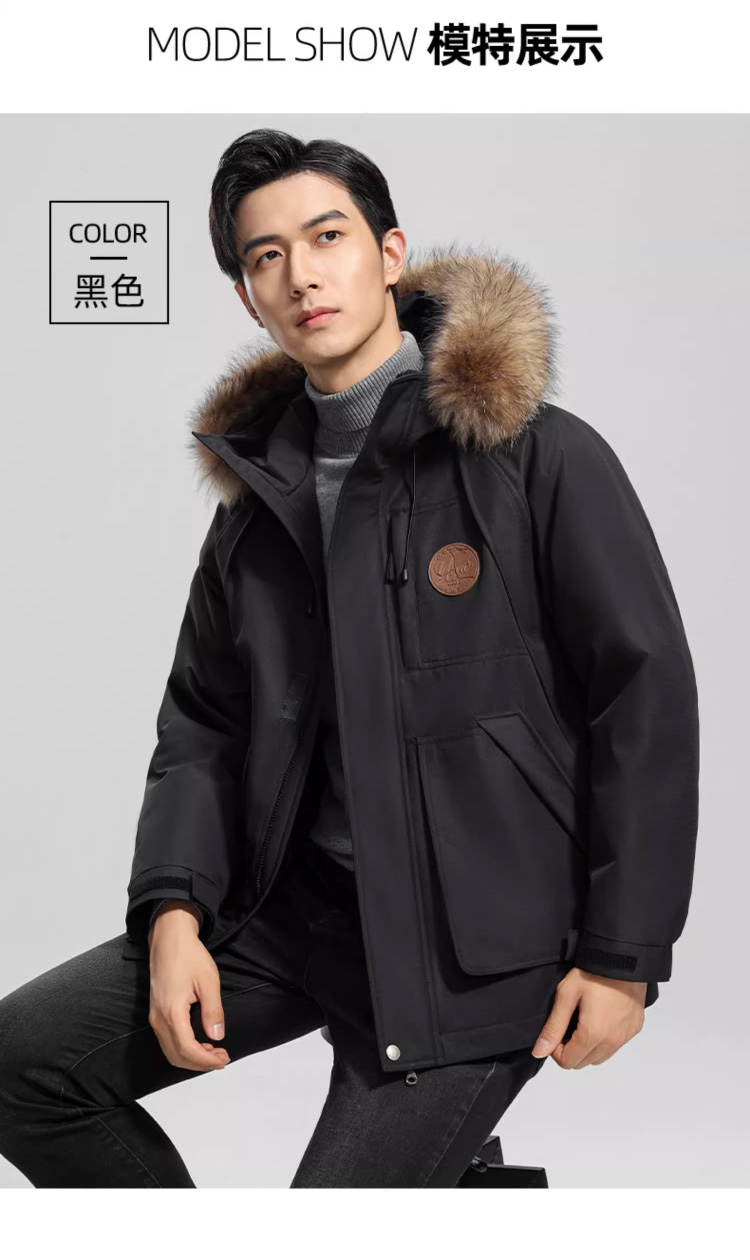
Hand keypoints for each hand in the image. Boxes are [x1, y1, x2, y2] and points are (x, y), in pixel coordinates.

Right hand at [147, 901, 230, 1071]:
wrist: (169, 938)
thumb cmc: (188, 955)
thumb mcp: (208, 981)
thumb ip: (213, 1011)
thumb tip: (217, 1036)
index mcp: (171, 1011)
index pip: (187, 1049)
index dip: (206, 1060)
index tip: (223, 1060)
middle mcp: (158, 1018)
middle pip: (176, 1056)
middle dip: (200, 1063)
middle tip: (222, 1058)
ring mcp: (154, 1016)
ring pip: (170, 1051)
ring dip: (192, 1057)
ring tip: (214, 1052)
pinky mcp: (155, 1012)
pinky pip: (167, 1041)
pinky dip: (183, 1049)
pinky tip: (199, 1042)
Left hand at [531, 967, 646, 1068]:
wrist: (623, 958)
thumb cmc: (594, 973)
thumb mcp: (566, 996)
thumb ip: (553, 1027)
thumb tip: (540, 1051)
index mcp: (593, 1034)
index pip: (568, 1062)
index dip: (555, 1050)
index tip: (556, 1031)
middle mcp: (612, 1041)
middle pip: (583, 1062)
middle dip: (570, 1049)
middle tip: (567, 1025)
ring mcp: (625, 1036)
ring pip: (600, 1057)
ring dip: (588, 1048)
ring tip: (583, 1022)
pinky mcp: (634, 1028)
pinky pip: (615, 1046)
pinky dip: (604, 1041)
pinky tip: (599, 1019)